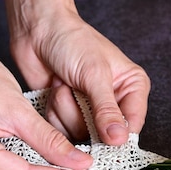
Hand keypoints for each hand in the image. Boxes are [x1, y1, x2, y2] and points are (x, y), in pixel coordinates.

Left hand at [1, 0, 150, 145]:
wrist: (38, 30)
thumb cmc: (72, 41)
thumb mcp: (94, 75)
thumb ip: (107, 110)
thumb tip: (119, 139)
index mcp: (131, 89)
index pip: (132, 126)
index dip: (117, 137)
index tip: (102, 137)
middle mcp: (113, 103)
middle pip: (103, 136)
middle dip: (83, 115)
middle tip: (76, 90)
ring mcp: (89, 111)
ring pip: (79, 135)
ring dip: (66, 109)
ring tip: (64, 83)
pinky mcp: (67, 115)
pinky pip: (61, 131)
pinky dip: (54, 111)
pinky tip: (54, 90)